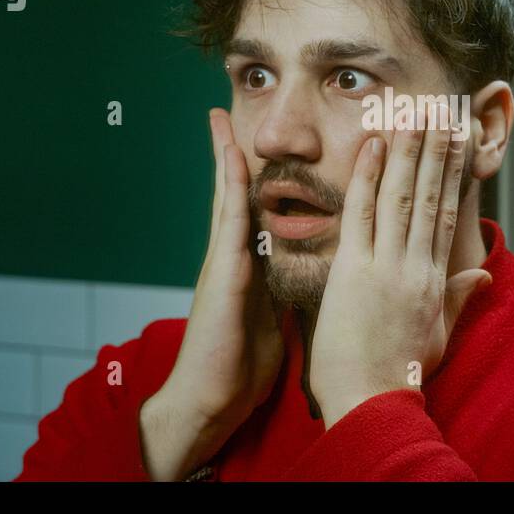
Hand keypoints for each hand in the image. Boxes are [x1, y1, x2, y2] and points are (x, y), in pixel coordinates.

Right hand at [139, 108, 283, 479]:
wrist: (210, 402)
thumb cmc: (240, 365)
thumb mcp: (270, 318)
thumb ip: (278, 291)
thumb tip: (303, 278)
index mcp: (246, 267)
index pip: (251, 210)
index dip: (253, 175)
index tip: (254, 140)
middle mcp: (231, 258)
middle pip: (232, 194)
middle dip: (228, 153)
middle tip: (221, 111)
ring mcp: (222, 264)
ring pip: (226, 200)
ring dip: (224, 159)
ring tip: (219, 121)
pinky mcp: (223, 277)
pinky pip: (229, 224)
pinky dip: (230, 190)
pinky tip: (233, 164)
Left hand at [308, 102, 491, 428]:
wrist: (372, 400)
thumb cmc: (397, 373)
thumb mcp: (436, 334)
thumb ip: (457, 297)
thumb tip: (480, 272)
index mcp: (433, 279)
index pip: (444, 213)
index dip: (451, 171)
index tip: (455, 137)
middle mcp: (415, 265)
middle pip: (429, 195)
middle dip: (435, 147)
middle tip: (440, 106)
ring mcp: (387, 265)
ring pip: (402, 195)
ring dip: (408, 149)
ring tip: (414, 111)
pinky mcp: (356, 271)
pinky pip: (364, 214)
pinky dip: (370, 177)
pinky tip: (376, 144)